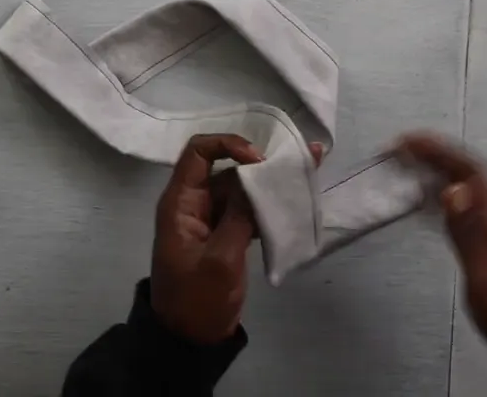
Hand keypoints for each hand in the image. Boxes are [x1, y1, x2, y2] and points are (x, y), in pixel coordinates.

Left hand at [151, 134, 321, 344]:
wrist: (190, 340)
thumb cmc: (197, 299)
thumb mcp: (220, 259)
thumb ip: (239, 215)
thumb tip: (258, 179)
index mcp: (181, 203)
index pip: (199, 152)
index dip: (228, 145)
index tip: (260, 161)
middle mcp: (194, 204)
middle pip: (226, 169)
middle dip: (259, 166)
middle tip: (299, 164)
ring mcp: (211, 221)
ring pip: (241, 190)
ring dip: (268, 186)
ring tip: (306, 177)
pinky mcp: (227, 236)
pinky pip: (247, 211)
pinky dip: (268, 207)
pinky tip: (295, 203)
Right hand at [397, 132, 486, 396]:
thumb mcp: (486, 277)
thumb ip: (469, 232)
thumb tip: (453, 189)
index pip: (470, 172)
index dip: (439, 152)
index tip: (409, 142)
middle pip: (471, 175)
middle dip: (438, 157)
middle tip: (403, 151)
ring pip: (471, 190)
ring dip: (441, 175)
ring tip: (411, 170)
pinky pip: (471, 209)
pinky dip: (448, 199)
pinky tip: (434, 207)